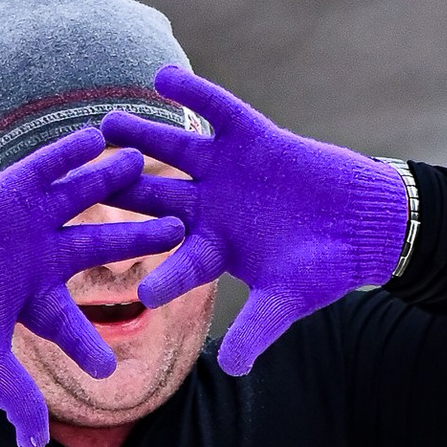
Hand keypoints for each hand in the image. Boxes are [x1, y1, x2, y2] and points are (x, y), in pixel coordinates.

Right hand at [0, 136, 185, 446]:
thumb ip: (15, 398)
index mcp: (33, 301)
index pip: (73, 323)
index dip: (93, 342)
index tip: (114, 365)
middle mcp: (35, 260)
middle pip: (97, 247)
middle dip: (137, 240)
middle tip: (178, 230)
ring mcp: (21, 226)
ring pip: (77, 200)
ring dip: (109, 182)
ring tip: (145, 162)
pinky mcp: (2, 197)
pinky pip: (41, 170)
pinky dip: (66, 154)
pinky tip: (96, 136)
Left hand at [99, 68, 409, 375]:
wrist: (363, 222)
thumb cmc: (326, 268)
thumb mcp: (289, 299)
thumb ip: (257, 329)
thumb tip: (231, 368)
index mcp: (213, 250)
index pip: (179, 263)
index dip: (163, 276)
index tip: (140, 291)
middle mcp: (209, 208)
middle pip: (156, 199)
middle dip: (123, 192)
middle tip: (83, 185)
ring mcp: (226, 171)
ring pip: (174, 152)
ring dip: (142, 136)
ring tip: (107, 123)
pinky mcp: (251, 137)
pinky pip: (216, 111)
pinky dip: (193, 95)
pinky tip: (163, 77)